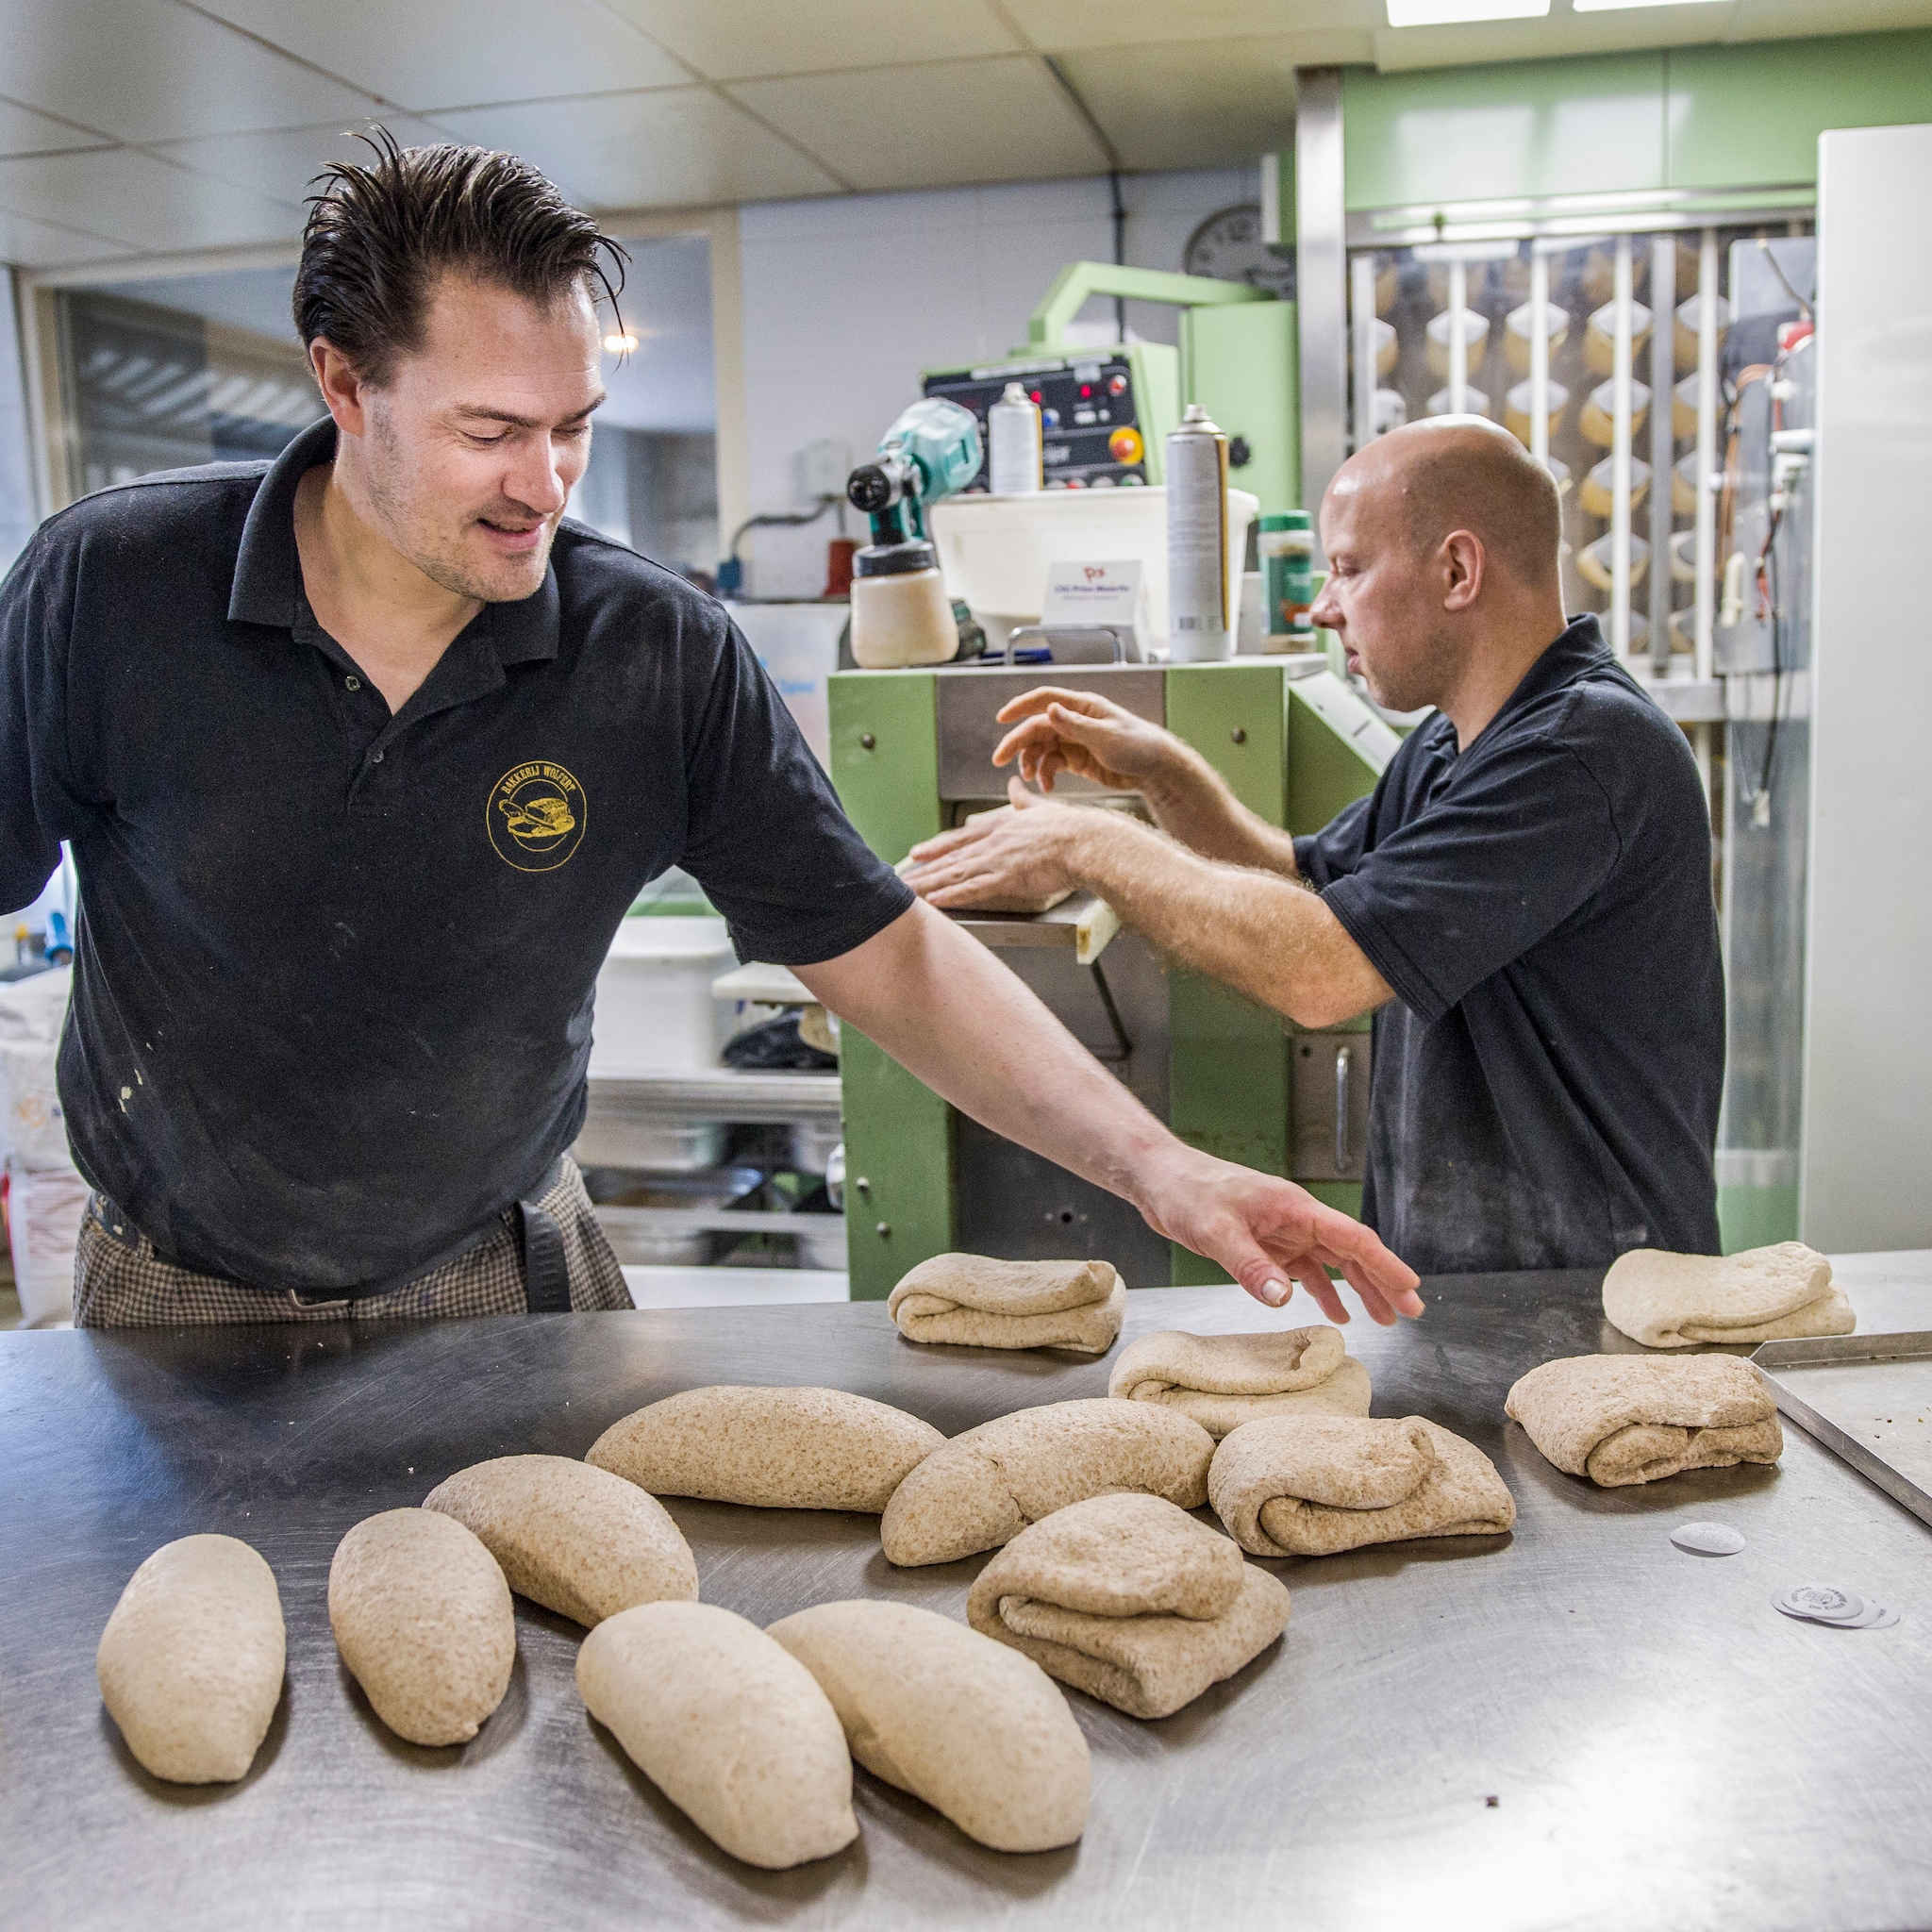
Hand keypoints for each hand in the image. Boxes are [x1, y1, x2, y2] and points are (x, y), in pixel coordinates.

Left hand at [899, 779, 1085, 909]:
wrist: (1085, 841)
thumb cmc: (1070, 828)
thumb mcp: (1040, 807)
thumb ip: (1024, 799)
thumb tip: (1014, 784)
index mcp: (1001, 825)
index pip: (961, 837)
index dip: (937, 846)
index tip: (918, 852)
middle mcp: (993, 841)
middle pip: (951, 857)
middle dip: (924, 869)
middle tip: (901, 878)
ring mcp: (997, 859)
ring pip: (955, 873)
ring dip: (930, 884)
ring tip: (909, 893)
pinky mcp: (1006, 877)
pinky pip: (972, 889)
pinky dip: (952, 895)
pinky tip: (935, 901)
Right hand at [991, 687, 1191, 799]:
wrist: (1156, 770)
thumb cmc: (1137, 746)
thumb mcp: (1106, 736)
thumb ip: (1076, 725)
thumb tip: (1049, 709)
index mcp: (1082, 707)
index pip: (1044, 699)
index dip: (1020, 706)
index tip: (1001, 718)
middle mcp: (1075, 721)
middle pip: (1036, 728)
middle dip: (1017, 744)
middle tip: (999, 760)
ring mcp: (1075, 740)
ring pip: (1042, 748)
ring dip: (1032, 763)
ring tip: (1032, 779)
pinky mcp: (1077, 759)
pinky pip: (1052, 764)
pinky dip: (1046, 775)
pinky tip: (1048, 788)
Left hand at [1139, 1148, 1424, 1325]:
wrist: (1161, 1181)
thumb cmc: (1189, 1192)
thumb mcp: (1217, 1231)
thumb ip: (1251, 1266)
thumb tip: (1285, 1298)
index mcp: (1296, 1209)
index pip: (1353, 1238)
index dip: (1385, 1264)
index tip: (1411, 1288)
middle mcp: (1297, 1220)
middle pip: (1352, 1253)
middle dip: (1383, 1282)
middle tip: (1410, 1312)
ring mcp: (1283, 1232)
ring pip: (1333, 1263)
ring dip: (1359, 1289)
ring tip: (1384, 1319)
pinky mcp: (1266, 1244)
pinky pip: (1305, 1270)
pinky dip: (1323, 1291)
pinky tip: (1335, 1312)